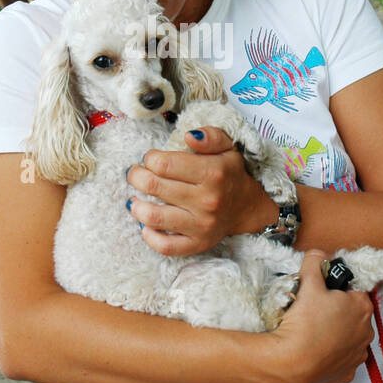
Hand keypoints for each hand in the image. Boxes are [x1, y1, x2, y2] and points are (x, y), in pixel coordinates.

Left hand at [126, 126, 276, 256]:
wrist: (247, 207)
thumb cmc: (230, 174)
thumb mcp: (227, 147)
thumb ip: (210, 136)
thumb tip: (189, 136)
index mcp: (212, 173)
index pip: (163, 163)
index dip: (150, 158)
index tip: (152, 159)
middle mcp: (207, 201)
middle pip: (153, 186)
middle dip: (136, 176)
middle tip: (136, 174)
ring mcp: (201, 226)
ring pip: (153, 217)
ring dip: (136, 205)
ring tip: (136, 198)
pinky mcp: (197, 244)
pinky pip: (165, 246)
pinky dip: (149, 236)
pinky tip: (146, 224)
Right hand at [267, 250, 374, 382]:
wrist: (292, 362)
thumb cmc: (304, 322)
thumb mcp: (308, 282)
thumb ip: (315, 262)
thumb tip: (318, 254)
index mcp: (362, 307)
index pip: (353, 290)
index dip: (336, 290)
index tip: (322, 294)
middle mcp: (367, 332)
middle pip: (352, 315)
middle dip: (337, 312)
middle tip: (314, 312)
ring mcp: (358, 355)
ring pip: (348, 338)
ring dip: (336, 334)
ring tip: (313, 333)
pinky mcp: (347, 374)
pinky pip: (341, 360)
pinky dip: (331, 355)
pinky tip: (316, 351)